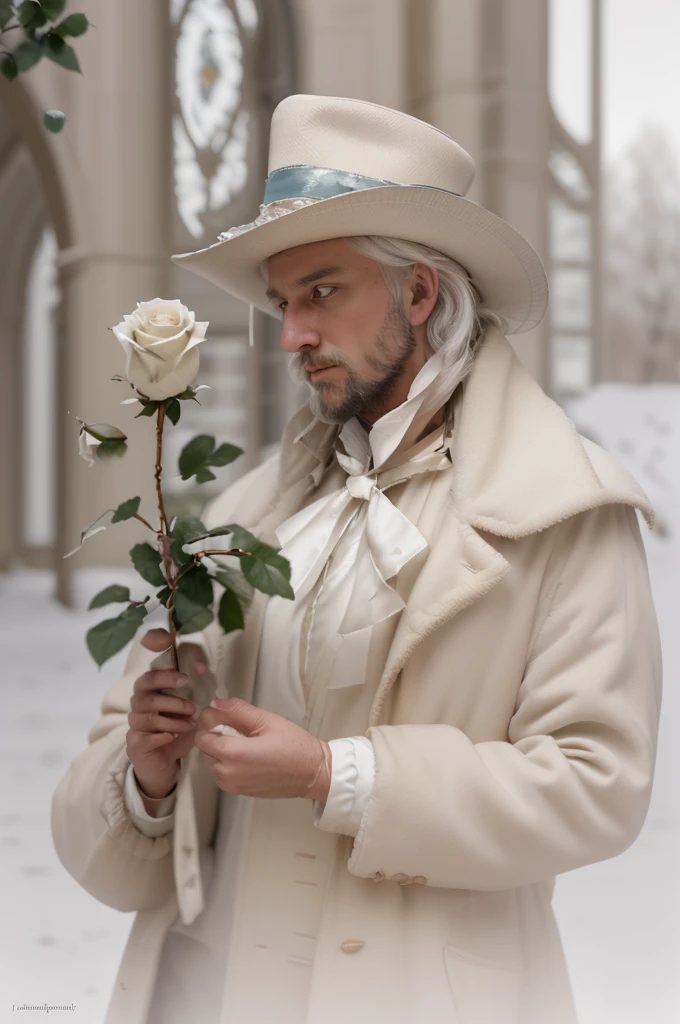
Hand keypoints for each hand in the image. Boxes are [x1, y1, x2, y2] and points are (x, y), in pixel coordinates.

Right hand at [125, 628, 198, 797]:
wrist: (164, 762)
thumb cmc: (175, 729)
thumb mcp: (186, 710)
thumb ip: (192, 690)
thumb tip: (202, 667)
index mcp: (147, 693)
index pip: (148, 678)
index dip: (164, 676)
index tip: (185, 678)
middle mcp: (137, 707)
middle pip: (148, 698)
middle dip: (174, 702)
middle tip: (193, 707)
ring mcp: (134, 726)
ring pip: (151, 719)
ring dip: (174, 721)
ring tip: (191, 725)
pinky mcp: (135, 744)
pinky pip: (146, 738)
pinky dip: (161, 736)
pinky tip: (173, 737)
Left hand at [194, 698, 331, 802]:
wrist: (312, 773)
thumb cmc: (294, 746)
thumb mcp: (267, 720)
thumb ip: (238, 710)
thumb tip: (216, 703)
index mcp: (234, 754)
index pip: (201, 736)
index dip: (209, 722)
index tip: (223, 714)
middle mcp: (228, 773)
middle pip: (204, 749)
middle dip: (215, 735)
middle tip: (239, 727)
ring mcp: (232, 785)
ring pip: (212, 761)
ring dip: (221, 749)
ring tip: (246, 741)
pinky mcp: (238, 792)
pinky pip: (221, 773)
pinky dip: (228, 762)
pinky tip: (248, 755)